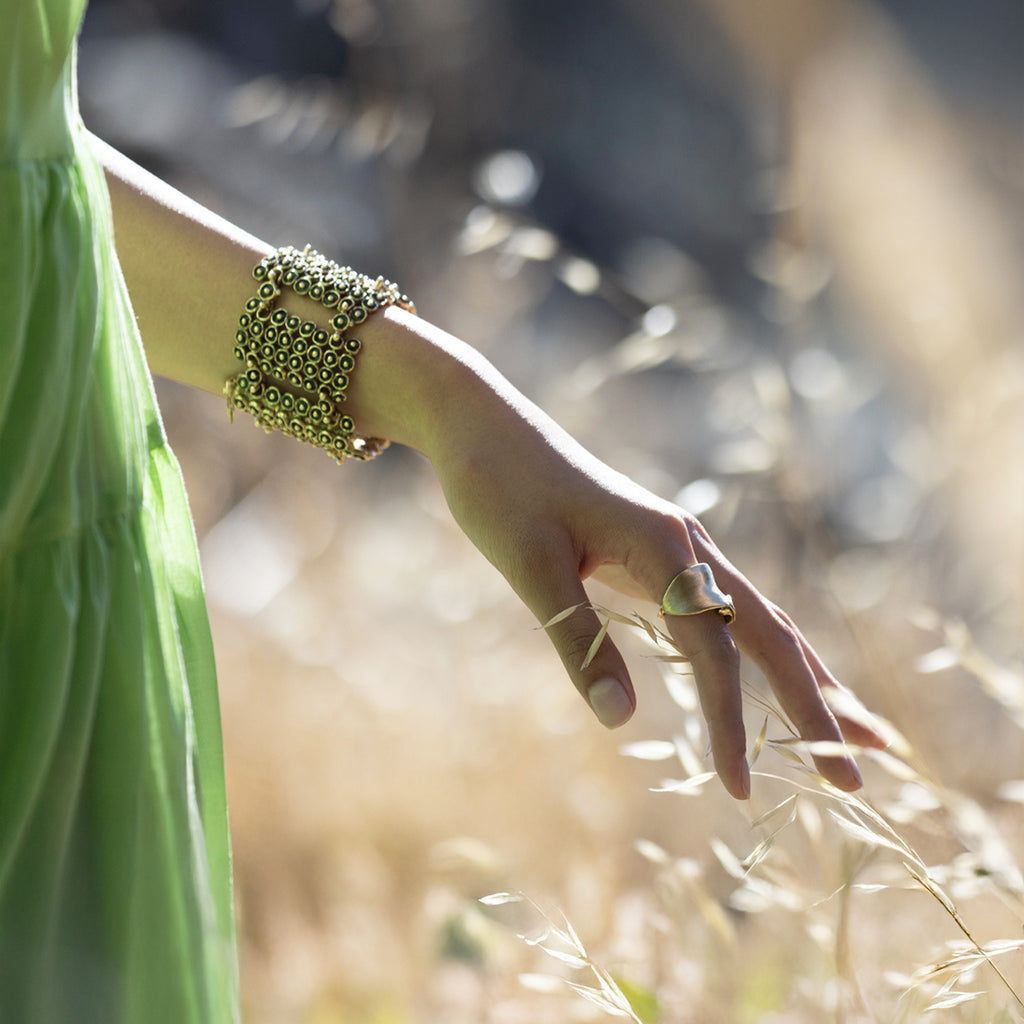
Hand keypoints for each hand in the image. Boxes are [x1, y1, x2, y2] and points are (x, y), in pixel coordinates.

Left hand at [352, 310, 887, 799]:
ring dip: (807, 678)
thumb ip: (578, 640)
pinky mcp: (663, 556)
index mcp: (663, 545)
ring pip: (762, 620)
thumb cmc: (500, 490)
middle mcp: (688, 545)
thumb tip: (621, 722)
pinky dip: (762, 654)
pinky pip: (729, 612)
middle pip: (770, 633)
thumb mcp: (530, 568)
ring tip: (854, 731)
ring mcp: (682, 548)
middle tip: (856, 775)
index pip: (713, 649)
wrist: (486, 426)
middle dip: (816, 704)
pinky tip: (776, 679)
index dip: (729, 721)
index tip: (736, 787)